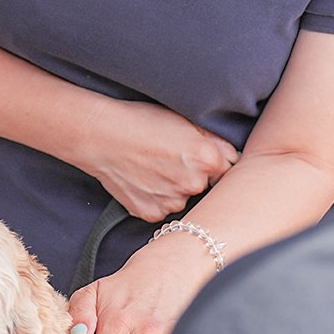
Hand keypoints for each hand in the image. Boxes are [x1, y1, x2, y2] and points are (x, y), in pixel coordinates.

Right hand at [84, 101, 237, 221]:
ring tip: (153, 168)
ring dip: (175, 188)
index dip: (213, 161)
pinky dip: (156, 198)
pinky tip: (143, 180)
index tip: (200, 156)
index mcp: (208, 159)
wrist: (101, 135)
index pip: (227, 169)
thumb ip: (213, 140)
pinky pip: (162, 208)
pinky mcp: (151, 213)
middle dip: (194, 176)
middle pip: (205, 186)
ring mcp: (171, 202)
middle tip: (171, 159)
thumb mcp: (183, 120)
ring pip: (182, 198)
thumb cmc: (141, 121)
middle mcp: (193, 185)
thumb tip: (232, 154)